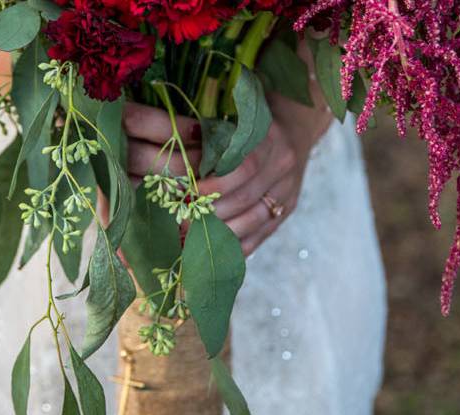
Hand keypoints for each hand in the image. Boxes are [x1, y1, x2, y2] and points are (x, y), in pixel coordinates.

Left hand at [123, 42, 332, 256]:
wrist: (297, 124)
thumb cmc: (249, 118)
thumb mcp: (231, 114)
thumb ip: (205, 129)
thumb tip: (162, 143)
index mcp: (268, 137)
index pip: (243, 167)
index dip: (214, 185)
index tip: (186, 194)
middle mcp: (282, 164)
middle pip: (244, 198)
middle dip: (209, 214)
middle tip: (178, 224)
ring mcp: (287, 190)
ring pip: (252, 222)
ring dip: (218, 235)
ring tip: (187, 241)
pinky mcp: (286, 210)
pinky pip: (259, 237)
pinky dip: (233, 248)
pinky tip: (209, 253)